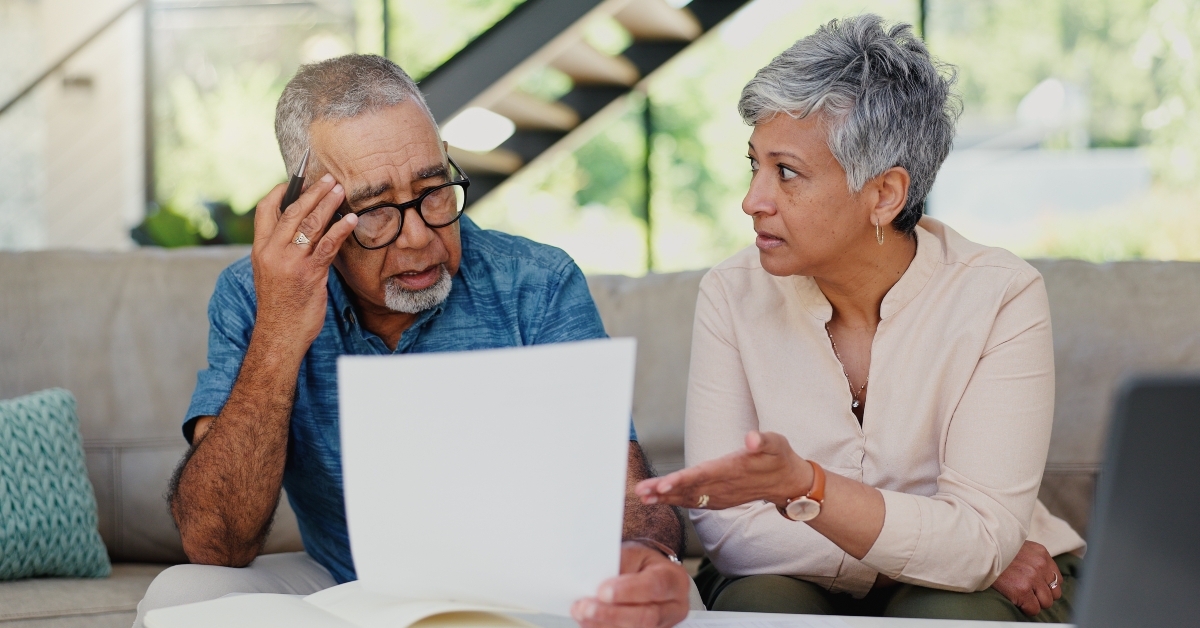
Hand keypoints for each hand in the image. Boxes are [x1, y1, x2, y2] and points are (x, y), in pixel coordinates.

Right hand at [250, 174, 356, 354]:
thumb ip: (281, 248)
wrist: (280, 333)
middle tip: (329, 178)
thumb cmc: (280, 303)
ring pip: (311, 224)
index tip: (295, 181)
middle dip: (313, 192)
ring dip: (329, 204)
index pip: (265, 210)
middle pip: (293, 212)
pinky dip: (341, 229)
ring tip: (341, 190)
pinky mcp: (310, 273)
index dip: (280, 192)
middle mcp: (272, 252)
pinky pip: (328, 245)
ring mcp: (291, 262)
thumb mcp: (270, 271)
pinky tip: (351, 219)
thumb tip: (302, 224)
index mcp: (260, 249)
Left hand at [570, 542, 689, 627]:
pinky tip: (589, 623)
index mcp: (674, 580)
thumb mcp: (634, 553)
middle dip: (612, 614)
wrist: (647, 573)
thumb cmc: (642, 563)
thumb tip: (596, 583)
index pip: (655, 586)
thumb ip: (619, 566)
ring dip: (604, 625)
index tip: (602, 591)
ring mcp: (664, 626)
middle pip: (647, 617)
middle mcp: (674, 607)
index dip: (628, 591)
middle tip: (586, 607)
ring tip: (582, 614)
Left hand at [634, 431, 810, 509]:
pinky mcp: (719, 499)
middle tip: (640, 491)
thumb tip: (751, 438)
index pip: (703, 475)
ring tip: (642, 495)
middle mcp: (724, 485)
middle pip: (689, 489)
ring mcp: (721, 495)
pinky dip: (675, 501)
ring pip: (688, 497)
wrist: (788, 484)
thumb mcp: (777, 443)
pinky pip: (694, 501)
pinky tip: (658, 499)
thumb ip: (763, 441)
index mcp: (733, 469)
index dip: (682, 480)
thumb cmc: (779, 458)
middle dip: (664, 491)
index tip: (663, 485)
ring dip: (664, 498)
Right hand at [990, 540, 1061, 615]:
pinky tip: (1015, 599)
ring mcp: (1032, 577)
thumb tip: (1041, 576)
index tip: (1034, 586)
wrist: (978, 552)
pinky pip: (1034, 609)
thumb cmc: (995, 551)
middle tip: (1027, 592)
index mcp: (1041, 553)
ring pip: (1046, 602)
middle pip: (1055, 592)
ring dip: (1034, 602)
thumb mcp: (1018, 547)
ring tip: (1020, 596)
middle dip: (1042, 594)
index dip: (1045, 585)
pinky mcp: (1022, 589)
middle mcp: (1040, 564)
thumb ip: (1033, 559)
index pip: (1056, 577)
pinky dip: (1025, 608)